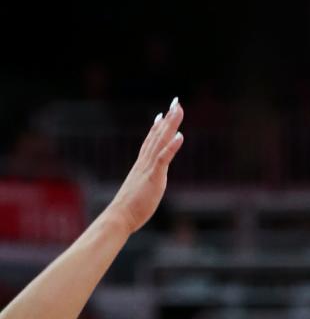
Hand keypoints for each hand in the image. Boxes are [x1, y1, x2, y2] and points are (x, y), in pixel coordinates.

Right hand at [107, 99, 184, 235]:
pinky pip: (164, 158)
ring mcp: (148, 167)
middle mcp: (145, 162)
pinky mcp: (153, 176)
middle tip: (176, 103)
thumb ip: (144, 186)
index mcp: (142, 166)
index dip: (157, 128)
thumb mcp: (140, 193)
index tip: (163, 115)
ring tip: (178, 110)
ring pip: (161, 141)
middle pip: (157, 136)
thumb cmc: (129, 209)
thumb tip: (145, 187)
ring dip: (171, 125)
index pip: (150, 143)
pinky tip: (180, 135)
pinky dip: (172, 145)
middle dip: (168, 119)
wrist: (120, 216)